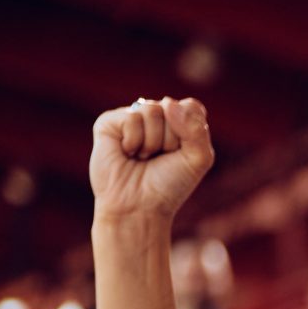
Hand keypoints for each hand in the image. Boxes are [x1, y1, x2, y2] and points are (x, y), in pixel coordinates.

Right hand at [91, 97, 213, 224]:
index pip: (192, 107)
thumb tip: (167, 102)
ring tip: (143, 157)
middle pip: (173, 108)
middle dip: (171, 139)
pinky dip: (135, 141)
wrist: (139, 206)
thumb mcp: (198, 159)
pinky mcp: (109, 122)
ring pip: (153, 110)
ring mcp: (131, 118)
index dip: (191, 132)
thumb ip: (197, 129)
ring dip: (153, 142)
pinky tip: (128, 153)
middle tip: (159, 158)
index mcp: (178, 123)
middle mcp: (154, 117)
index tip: (182, 154)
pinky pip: (132, 117)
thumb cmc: (169, 184)